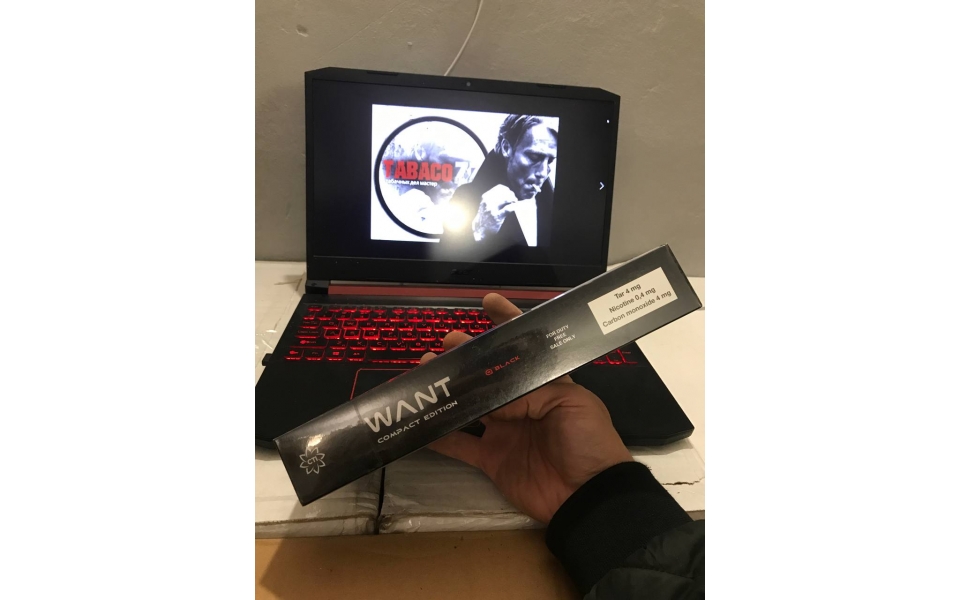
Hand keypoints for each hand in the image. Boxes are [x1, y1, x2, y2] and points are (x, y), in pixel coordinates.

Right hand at [419, 293, 633, 523]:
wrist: (588, 496)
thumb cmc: (588, 442)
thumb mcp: (569, 404)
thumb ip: (528, 393)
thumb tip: (490, 395)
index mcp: (548, 386)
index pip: (526, 349)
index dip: (508, 324)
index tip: (488, 302)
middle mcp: (523, 405)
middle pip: (490, 376)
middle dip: (468, 356)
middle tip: (446, 343)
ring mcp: (505, 433)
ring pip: (470, 406)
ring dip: (449, 390)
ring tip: (426, 372)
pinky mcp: (492, 461)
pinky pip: (459, 446)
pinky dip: (438, 437)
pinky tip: (420, 420)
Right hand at [472, 184, 519, 240]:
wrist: (480, 228)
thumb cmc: (485, 215)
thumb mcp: (486, 203)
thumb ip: (493, 197)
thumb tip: (507, 191)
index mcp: (486, 197)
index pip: (499, 188)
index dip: (507, 190)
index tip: (510, 193)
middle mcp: (488, 202)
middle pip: (504, 192)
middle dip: (511, 195)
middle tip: (514, 199)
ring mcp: (492, 209)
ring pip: (506, 199)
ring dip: (513, 200)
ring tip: (515, 202)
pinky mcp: (497, 217)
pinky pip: (508, 208)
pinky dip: (514, 206)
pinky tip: (515, 206)